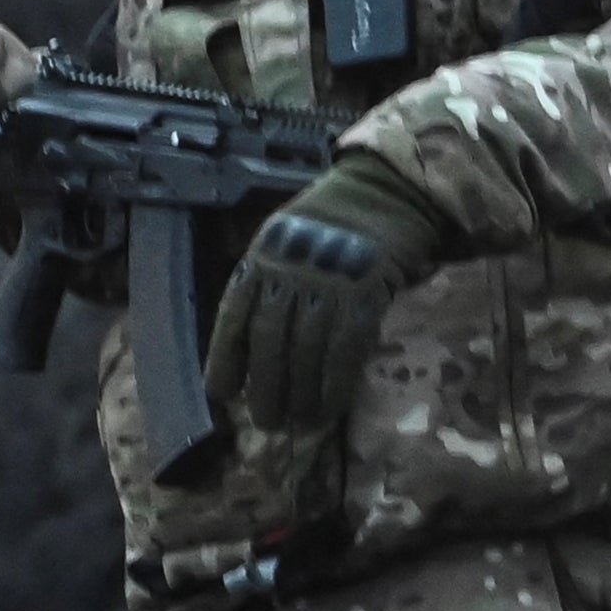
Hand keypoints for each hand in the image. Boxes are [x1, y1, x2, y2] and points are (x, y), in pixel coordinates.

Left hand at [205, 152, 468, 439]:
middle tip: (266, 422)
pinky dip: (336, 382)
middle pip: (269, 340)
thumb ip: (268, 277)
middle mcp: (290, 269)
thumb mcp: (287, 237)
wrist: (389, 189)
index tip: (221, 393)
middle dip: (265, 386)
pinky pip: (346, 348)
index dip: (225, 357)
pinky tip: (331, 406)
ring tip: (299, 422)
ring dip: (301, 394)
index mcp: (264, 255)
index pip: (234, 314)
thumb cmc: (335, 219)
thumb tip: (253, 341)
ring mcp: (329, 281)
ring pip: (306, 350)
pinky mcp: (367, 291)